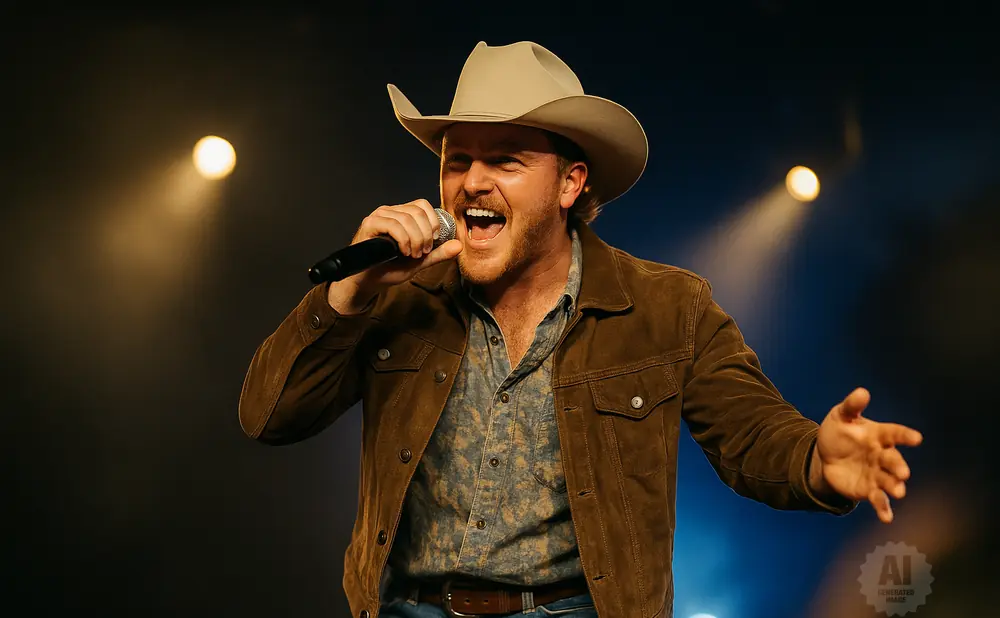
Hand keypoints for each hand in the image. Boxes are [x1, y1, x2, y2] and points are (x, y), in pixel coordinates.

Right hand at [328, 199, 462, 311]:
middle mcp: (390, 212)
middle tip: (423, 252)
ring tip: (413, 254)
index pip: (423, 205)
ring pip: (407, 218)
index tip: (432, 242)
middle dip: (425, 234)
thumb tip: (458, 245)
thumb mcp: (419, 262)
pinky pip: (393, 225)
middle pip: (418, 211)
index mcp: (402, 216)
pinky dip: (404, 239)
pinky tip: (403, 252)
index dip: (433, 222)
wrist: (367, 282)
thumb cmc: (389, 269)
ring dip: (416, 239)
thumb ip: (437, 254)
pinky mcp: (370, 224)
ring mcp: (379, 216)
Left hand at [811, 387, 922, 522]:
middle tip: (902, 473)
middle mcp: (882, 456)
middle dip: (899, 466)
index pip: (894, 434)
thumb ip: (852, 406)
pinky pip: (878, 500)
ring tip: (898, 491)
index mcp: (878, 435)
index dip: (905, 436)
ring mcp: (877, 474)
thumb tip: (862, 392)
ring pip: (889, 481)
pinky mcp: (869, 490)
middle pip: (893, 460)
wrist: (825, 455)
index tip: (916, 438)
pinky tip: (887, 518)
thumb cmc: (839, 432)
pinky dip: (884, 509)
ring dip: (894, 487)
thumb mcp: (841, 416)